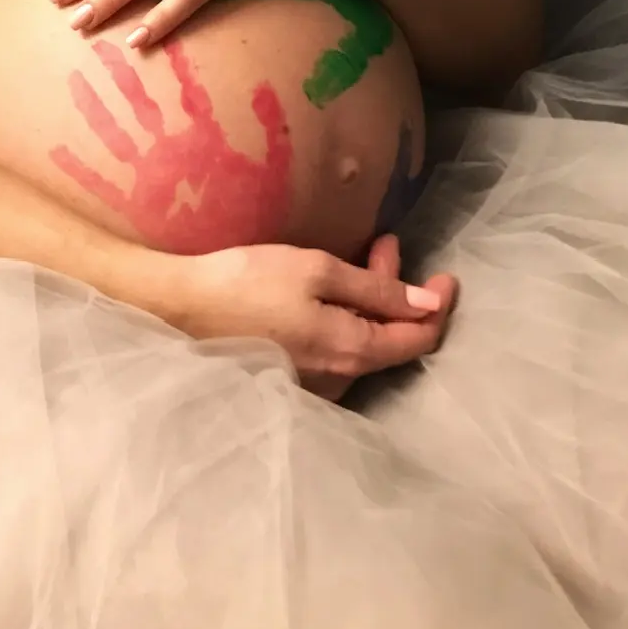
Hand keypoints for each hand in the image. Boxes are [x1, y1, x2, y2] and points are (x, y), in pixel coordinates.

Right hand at [168, 234, 458, 400]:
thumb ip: (376, 290)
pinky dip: (347, 317)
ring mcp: (315, 384)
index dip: (438, 307)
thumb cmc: (249, 283)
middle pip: (390, 340)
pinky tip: (336, 290)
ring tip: (365, 255)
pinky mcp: (293, 379)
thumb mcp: (317, 271)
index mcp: (352, 352)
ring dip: (371, 300)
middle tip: (387, 244)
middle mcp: (340, 379)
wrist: (181, 309)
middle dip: (398, 291)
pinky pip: (337, 349)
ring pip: (363, 342)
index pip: (418, 339)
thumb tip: (428, 304)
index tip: (446, 276)